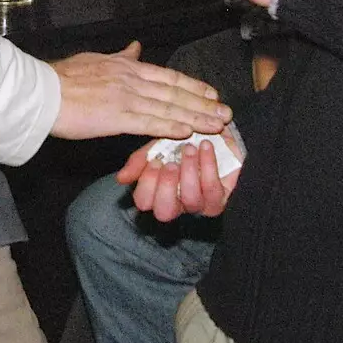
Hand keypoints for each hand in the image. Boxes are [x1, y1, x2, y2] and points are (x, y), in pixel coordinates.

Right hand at [48, 42, 231, 140]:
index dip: (193, 86)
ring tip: (217, 125)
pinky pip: (149, 123)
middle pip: (175, 93)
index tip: (212, 93)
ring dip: (196, 117)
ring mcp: (126, 99)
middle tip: (226, 113)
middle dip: (203, 104)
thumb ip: (120, 57)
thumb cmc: (63, 77)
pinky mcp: (116, 117)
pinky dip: (170, 126)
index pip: (168, 76)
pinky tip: (187, 132)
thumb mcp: (96, 59)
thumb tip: (136, 47)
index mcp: (126, 67)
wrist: (42, 91)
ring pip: (168, 108)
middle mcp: (131, 80)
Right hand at [116, 139, 238, 221]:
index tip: (155, 161)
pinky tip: (205, 147)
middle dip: (166, 186)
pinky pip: (212, 189)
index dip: (147, 185)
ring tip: (189, 148)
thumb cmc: (184, 140)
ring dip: (188, 172)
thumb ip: (139, 161)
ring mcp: (200, 203)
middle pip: (164, 212)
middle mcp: (178, 203)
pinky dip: (207, 166)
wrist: (217, 130)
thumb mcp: (157, 144)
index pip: (144, 202)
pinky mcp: (221, 198)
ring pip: (190, 201)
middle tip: (171, 163)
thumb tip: (121, 179)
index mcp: (158, 191)